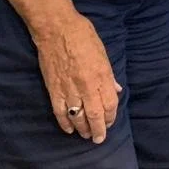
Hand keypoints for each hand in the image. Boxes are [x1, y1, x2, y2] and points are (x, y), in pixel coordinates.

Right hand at [32, 14, 121, 142]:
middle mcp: (87, 85)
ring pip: (77, 116)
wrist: (56, 29)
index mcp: (101, 75)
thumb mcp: (103, 52)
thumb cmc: (83, 36)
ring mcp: (69, 89)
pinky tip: (69, 130)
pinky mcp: (53, 89)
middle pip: (95, 114)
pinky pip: (59, 111)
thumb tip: (116, 90)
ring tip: (86, 136)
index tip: (110, 122)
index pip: (109, 103)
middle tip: (99, 139)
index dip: (111, 116)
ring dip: (83, 129)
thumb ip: (109, 74)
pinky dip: (64, 122)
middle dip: (98, 129)